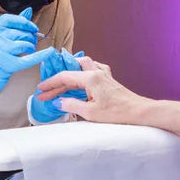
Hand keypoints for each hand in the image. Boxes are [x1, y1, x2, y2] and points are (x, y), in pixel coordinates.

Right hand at [0, 7, 55, 109]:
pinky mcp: (6, 66)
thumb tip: (29, 10)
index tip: (32, 28)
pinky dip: (41, 55)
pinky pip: (28, 59)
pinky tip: (50, 52)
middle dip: (30, 36)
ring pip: (23, 44)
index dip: (23, 21)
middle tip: (32, 42)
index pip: (8, 19)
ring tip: (30, 50)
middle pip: (18, 32)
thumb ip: (12, 27)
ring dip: (31, 46)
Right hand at [37, 56, 151, 124]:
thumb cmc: (118, 113)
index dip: (50, 83)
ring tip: (61, 82)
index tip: (40, 90)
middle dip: (57, 82)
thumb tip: (58, 102)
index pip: (65, 77)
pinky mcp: (109, 80)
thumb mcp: (90, 113)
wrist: (139, 112)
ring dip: (70, 72)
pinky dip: (83, 72)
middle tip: (47, 92)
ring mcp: (104, 75)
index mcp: (90, 78)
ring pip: (82, 66)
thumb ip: (71, 105)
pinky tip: (82, 79)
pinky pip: (93, 69)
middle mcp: (97, 72)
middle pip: (72, 72)